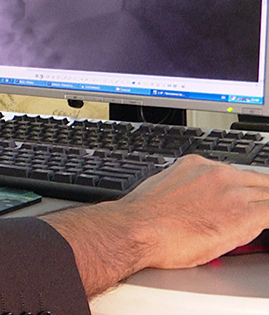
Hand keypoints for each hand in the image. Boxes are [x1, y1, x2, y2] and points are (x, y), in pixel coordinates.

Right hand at [43, 155, 268, 296]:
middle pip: (258, 181)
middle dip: (261, 196)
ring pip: (267, 196)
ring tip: (262, 217)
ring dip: (265, 208)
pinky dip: (268, 219)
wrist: (138, 228)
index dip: (243, 189)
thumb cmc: (143, 218)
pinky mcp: (244, 214)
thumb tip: (191, 201)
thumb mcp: (162, 189)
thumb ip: (185, 189)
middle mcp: (217, 173)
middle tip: (261, 208)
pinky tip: (265, 225)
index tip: (243, 198)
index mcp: (196, 165)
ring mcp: (232, 192)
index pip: (233, 173)